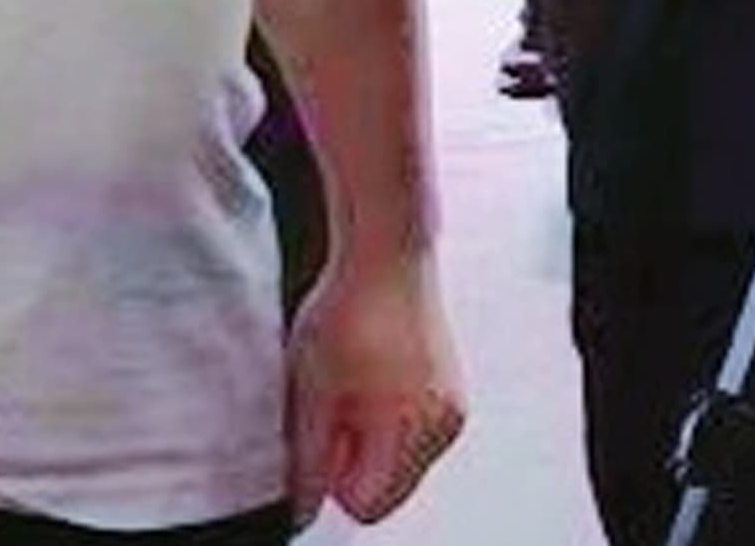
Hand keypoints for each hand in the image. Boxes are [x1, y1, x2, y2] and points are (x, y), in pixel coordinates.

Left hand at [285, 249, 465, 524]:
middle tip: (330, 404)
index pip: (367, 504)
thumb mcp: (313, 391)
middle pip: (387, 484)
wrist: (386, 250)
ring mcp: (450, 403)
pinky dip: (386, 414)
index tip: (319, 435)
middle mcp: (443, 424)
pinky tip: (368, 371)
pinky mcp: (448, 384)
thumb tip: (304, 505)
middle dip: (353, 458)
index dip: (332, 477)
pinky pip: (412, 427)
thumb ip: (309, 458)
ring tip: (350, 382)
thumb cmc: (351, 309)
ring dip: (369, 436)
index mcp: (413, 431)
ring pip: (399, 457)